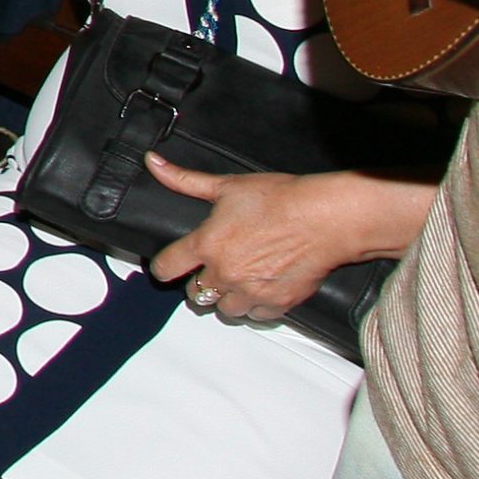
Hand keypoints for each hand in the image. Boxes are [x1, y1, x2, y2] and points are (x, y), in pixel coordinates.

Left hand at [148, 157, 388, 321]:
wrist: (325, 218)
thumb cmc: (280, 199)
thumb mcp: (227, 185)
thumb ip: (185, 180)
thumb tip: (153, 163)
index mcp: (206, 244)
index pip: (167, 268)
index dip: (163, 268)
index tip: (167, 268)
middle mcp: (224, 273)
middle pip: (195, 293)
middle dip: (200, 283)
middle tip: (213, 269)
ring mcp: (250, 292)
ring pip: (224, 309)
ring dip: (227, 297)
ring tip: (238, 280)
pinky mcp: (276, 304)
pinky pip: (255, 316)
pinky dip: (255, 306)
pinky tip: (261, 288)